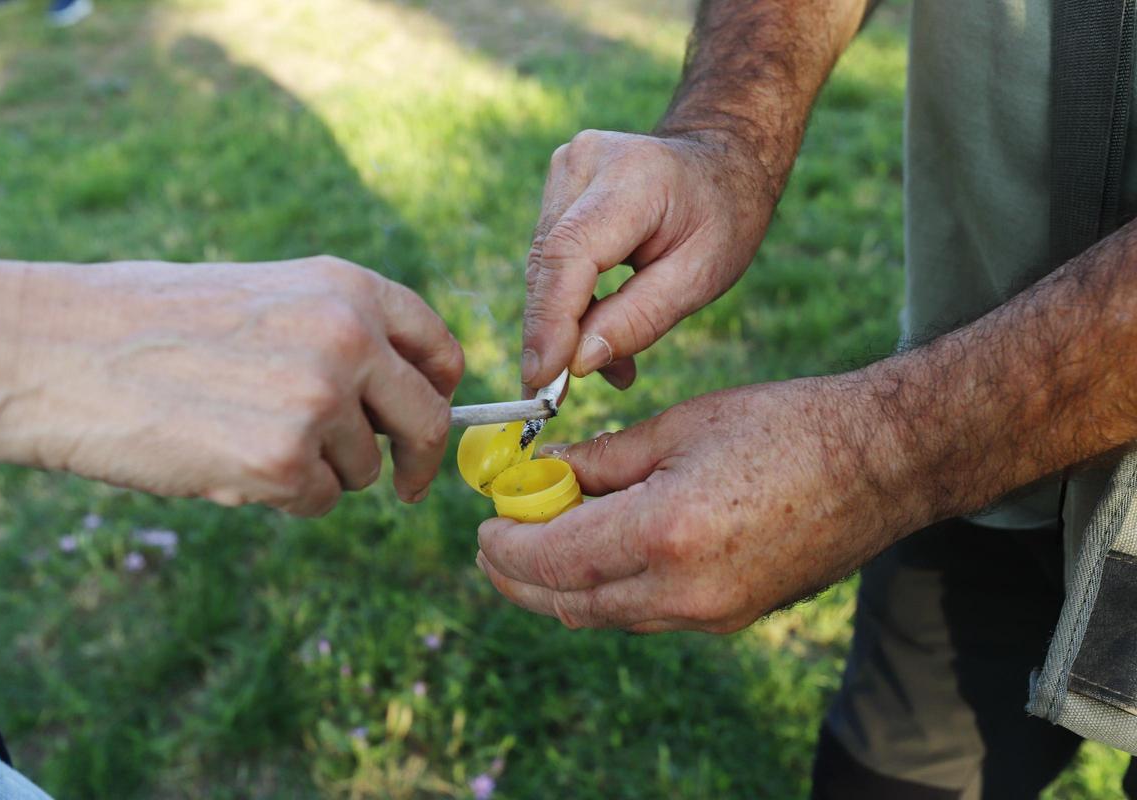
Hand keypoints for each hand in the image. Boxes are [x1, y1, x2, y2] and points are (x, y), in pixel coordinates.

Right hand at [0, 256, 462, 515]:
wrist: (57, 349)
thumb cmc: (153, 322)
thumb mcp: (267, 296)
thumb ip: (341, 334)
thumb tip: (401, 394)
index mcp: (347, 287)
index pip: (439, 346)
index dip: (443, 390)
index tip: (434, 416)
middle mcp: (348, 338)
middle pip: (427, 420)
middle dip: (416, 458)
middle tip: (404, 483)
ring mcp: (320, 400)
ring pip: (365, 470)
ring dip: (321, 471)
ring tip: (245, 435)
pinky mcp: (285, 461)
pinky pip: (318, 502)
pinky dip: (281, 497)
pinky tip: (226, 460)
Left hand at [476, 378, 924, 632]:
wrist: (882, 465)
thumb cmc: (784, 426)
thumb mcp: (681, 426)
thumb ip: (602, 459)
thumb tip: (546, 473)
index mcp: (665, 532)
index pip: (550, 559)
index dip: (505, 544)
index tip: (484, 523)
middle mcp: (684, 590)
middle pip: (568, 603)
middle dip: (519, 576)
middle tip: (495, 543)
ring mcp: (710, 614)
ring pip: (604, 615)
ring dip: (561, 586)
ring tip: (542, 539)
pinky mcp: (730, 617)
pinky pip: (644, 614)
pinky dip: (606, 591)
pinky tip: (600, 550)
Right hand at [522, 129, 774, 390]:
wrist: (721, 160)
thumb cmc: (722, 217)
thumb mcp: (701, 277)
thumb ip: (640, 319)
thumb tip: (578, 363)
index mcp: (632, 177)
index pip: (569, 255)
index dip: (550, 321)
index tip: (541, 379)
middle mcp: (584, 164)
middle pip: (548, 265)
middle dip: (550, 336)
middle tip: (556, 396)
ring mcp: (565, 170)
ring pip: (542, 268)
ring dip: (560, 325)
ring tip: (600, 367)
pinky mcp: (557, 188)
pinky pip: (549, 259)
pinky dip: (565, 303)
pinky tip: (593, 336)